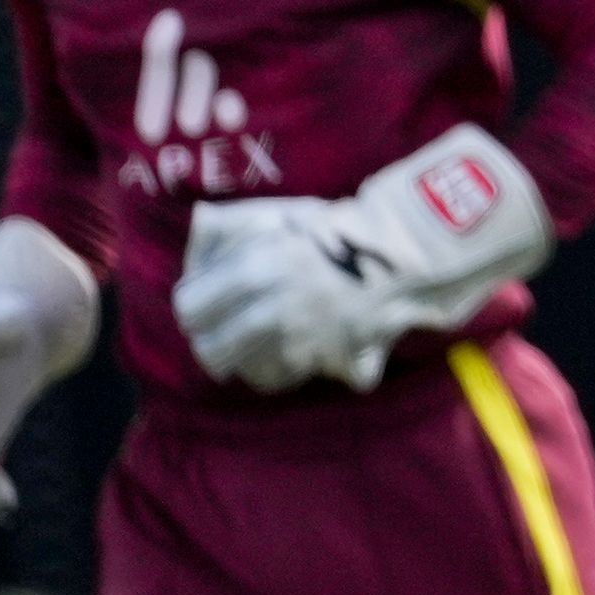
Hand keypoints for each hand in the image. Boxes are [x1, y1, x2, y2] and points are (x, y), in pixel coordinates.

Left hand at [174, 124, 552, 393]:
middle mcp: (270, 310)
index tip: (202, 306)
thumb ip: (235, 224)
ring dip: (244, 360)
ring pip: (244, 371)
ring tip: (254, 345)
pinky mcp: (323, 363)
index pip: (191, 308)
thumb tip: (197, 229)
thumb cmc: (340, 227)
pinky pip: (282, 379)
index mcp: (254, 268)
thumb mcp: (283, 214)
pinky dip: (280, 370)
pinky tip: (287, 353)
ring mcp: (298, 341)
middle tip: (223, 333)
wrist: (403, 254)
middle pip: (211, 350)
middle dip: (212, 343)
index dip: (194, 308)